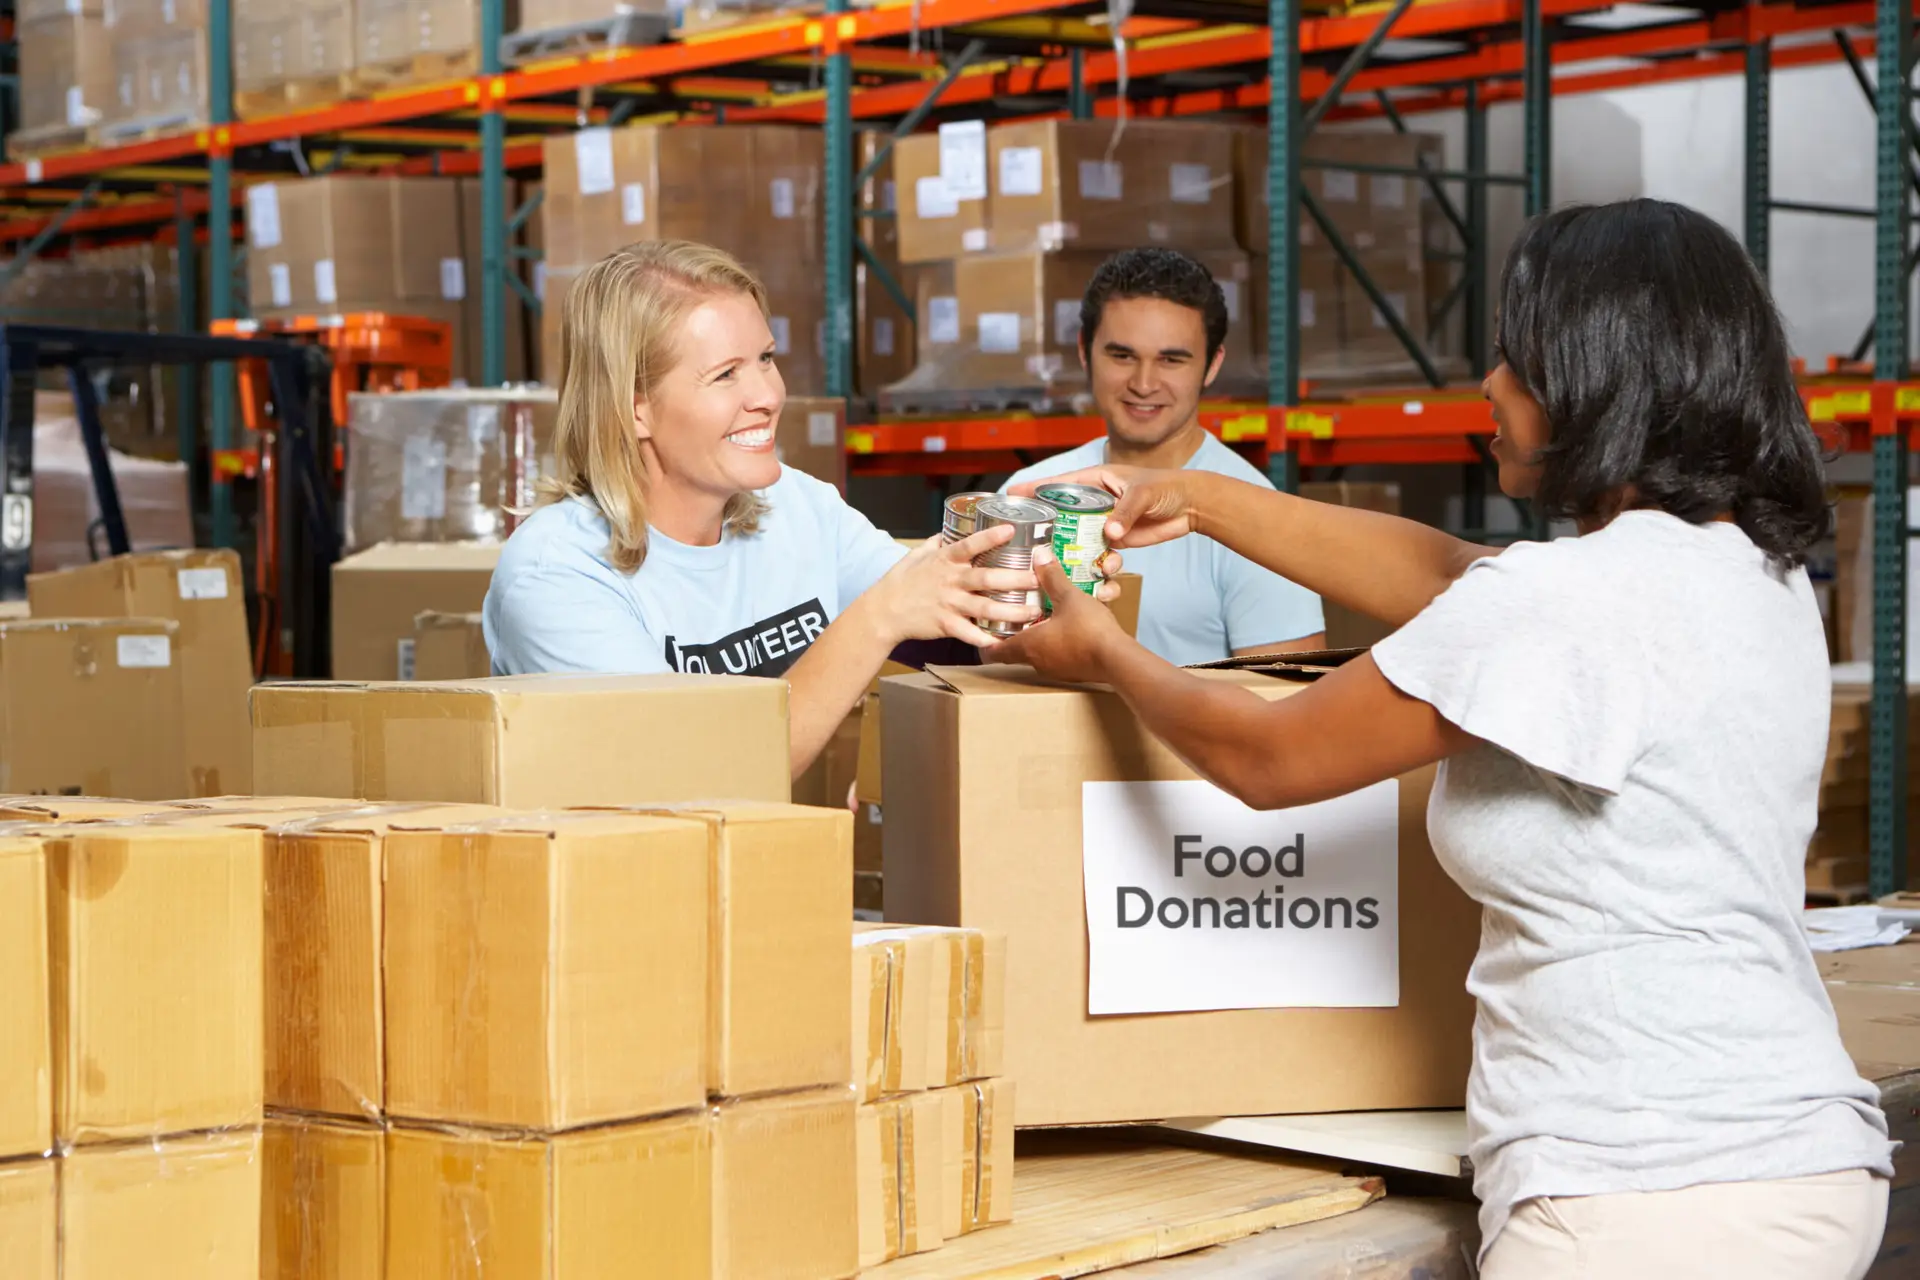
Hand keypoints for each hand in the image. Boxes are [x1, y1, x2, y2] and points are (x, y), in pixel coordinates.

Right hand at [865, 525, 1039, 647]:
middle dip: (1015, 578)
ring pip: (986, 607)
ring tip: (1034, 612)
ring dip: (1012, 611)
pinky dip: (986, 638)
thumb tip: (950, 529)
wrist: (883, 611)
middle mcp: (950, 581)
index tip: (1012, 530)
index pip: (970, 545)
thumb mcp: (918, 555)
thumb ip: (938, 543)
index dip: (990, 537)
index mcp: (945, 560)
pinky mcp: (945, 624)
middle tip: (1038, 579)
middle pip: (987, 578)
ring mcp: (949, 603)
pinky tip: (1005, 642)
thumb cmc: (901, 581)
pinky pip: (970, 633)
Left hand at [985, 550, 1125, 683]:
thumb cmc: (1088, 629)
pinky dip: (1058, 644)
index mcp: (1028, 646)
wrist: (1119, 659)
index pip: (995, 652)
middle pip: (1016, 651)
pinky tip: (1068, 629)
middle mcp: (1037, 662)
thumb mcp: (1069, 596)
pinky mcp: (1073, 673)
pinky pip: (1059, 657)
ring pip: (1039, 653)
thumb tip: (1040, 555)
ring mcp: (1056, 670)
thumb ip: (1052, 577)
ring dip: (1039, 638)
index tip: (985, 630)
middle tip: (1015, 617)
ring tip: (1042, 619)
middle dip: (1015, 634)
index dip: (986, 643)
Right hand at [1010, 466, 1203, 550]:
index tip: (1010, 494)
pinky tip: (1108, 572)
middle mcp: (1095, 501)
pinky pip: (1099, 555)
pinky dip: (1100, 566)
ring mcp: (1104, 522)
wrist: (1191, 506)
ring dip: (1077, 554)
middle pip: (1061, 515)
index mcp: (1096, 480)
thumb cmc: (1167, 487)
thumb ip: (1125, 512)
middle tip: (1032, 544)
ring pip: (1078, 540)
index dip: (1033, 489)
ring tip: (1080, 563)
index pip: (1058, 484)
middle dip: (1049, 529)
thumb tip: (1110, 535)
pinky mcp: (1116, 541)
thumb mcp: (1143, 494)